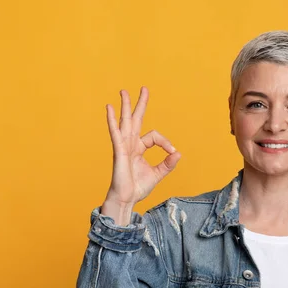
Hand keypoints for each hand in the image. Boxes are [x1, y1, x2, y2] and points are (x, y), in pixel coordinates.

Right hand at [103, 86, 180, 206]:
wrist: (126, 199)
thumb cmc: (137, 187)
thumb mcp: (158, 174)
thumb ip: (168, 164)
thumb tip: (178, 153)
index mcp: (138, 148)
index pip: (154, 136)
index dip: (165, 142)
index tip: (172, 152)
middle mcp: (130, 144)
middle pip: (136, 119)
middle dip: (140, 104)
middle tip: (144, 88)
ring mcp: (123, 147)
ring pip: (125, 122)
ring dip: (125, 106)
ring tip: (124, 91)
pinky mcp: (118, 152)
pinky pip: (115, 133)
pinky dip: (112, 120)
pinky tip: (109, 108)